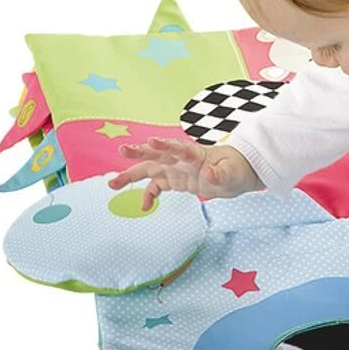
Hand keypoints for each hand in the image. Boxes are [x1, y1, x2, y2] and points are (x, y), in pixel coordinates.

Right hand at [108, 137, 262, 210]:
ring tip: (112, 184)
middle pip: (157, 154)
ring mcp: (176, 169)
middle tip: (122, 150)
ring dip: (131, 175)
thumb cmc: (236, 170)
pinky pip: (156, 186)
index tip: (151, 142)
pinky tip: (144, 207)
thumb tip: (208, 173)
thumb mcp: (233, 174)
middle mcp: (181, 159)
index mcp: (195, 153)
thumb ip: (220, 173)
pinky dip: (148, 195)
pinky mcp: (175, 180)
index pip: (178, 147)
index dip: (165, 145)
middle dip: (140, 152)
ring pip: (149, 169)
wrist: (236, 176)